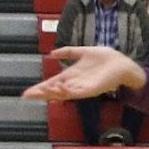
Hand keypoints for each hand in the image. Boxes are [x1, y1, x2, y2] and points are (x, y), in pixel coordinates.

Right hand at [23, 45, 143, 101]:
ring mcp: (83, 88)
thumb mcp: (82, 52)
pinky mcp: (92, 90)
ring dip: (53, 92)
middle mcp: (74, 84)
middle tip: (27, 95)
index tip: (26, 93)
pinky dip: (68, 91)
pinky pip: (77, 92)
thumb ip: (68, 52)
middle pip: (54, 91)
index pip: (51, 83)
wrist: (122, 63)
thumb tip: (52, 53)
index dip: (39, 88)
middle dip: (41, 93)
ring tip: (42, 90)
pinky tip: (59, 88)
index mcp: (71, 76)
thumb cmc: (105, 58)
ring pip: (64, 93)